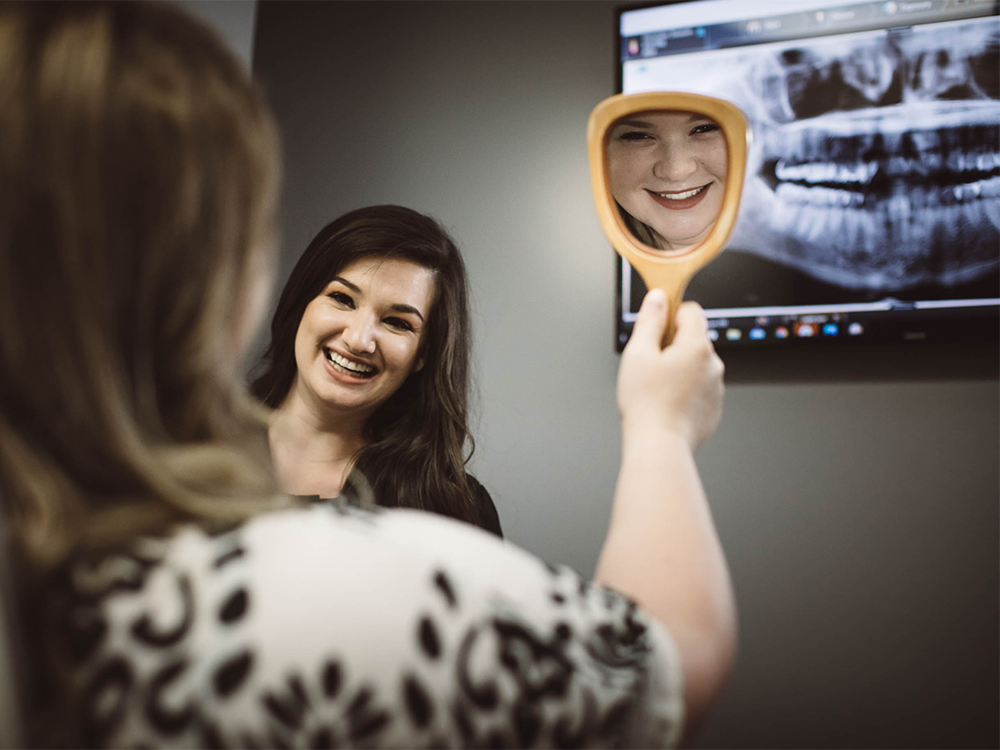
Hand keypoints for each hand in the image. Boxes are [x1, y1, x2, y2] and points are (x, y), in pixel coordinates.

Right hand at [617, 290, 724, 451]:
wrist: (660, 446)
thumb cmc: (646, 403)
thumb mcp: (638, 353)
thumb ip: (650, 321)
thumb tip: (658, 298)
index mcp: (697, 346)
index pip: (692, 311)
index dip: (670, 315)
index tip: (655, 328)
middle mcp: (713, 365)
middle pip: (693, 340)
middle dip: (672, 346)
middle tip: (649, 366)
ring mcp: (716, 389)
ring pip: (696, 366)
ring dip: (679, 370)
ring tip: (656, 390)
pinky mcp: (713, 409)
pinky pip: (699, 390)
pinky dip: (685, 392)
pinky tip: (666, 404)